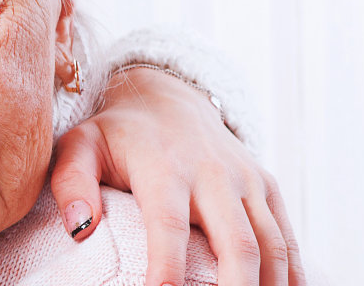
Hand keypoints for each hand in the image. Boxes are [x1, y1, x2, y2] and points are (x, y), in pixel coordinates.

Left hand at [49, 68, 301, 285]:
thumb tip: (78, 230)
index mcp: (164, 168)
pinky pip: (288, 238)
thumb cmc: (117, 134)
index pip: (168, 226)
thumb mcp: (80, 146)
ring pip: (273, 246)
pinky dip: (292, 274)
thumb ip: (71, 183)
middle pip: (239, 245)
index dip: (167, 269)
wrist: (168, 97)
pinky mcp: (267, 187)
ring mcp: (247, 181)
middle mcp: (214, 175)